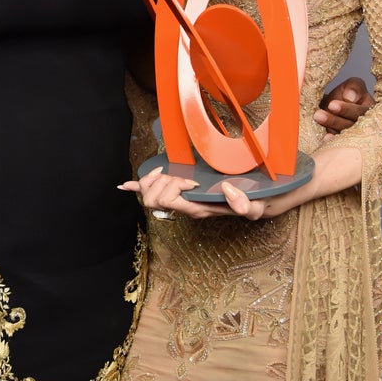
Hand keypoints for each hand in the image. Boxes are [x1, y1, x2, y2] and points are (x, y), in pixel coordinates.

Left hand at [119, 165, 252, 220]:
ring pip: (148, 193)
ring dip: (154, 179)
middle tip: (180, 174)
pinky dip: (137, 186)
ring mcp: (180, 200)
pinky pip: (150, 191)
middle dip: (162, 182)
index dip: (174, 186)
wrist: (256, 200)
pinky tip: (125, 185)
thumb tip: (227, 190)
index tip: (193, 180)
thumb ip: (245, 205)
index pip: (168, 200)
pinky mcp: (179, 192)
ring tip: (169, 172)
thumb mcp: (256, 205)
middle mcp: (185, 205)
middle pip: (153, 198)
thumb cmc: (254, 201)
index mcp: (197, 209)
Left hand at [314, 75, 372, 138]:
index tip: (331, 105)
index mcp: (371, 112)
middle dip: (334, 121)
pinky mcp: (343, 144)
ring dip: (329, 129)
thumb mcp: (353, 86)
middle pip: (351, 126)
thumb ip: (355, 88)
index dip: (346, 109)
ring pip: (343, 136)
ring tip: (317, 119)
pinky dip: (331, 142)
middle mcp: (365, 127)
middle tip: (318, 115)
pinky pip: (338, 144)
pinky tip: (324, 139)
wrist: (335, 105)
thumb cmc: (347, 95)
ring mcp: (354, 137)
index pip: (360, 112)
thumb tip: (350, 97)